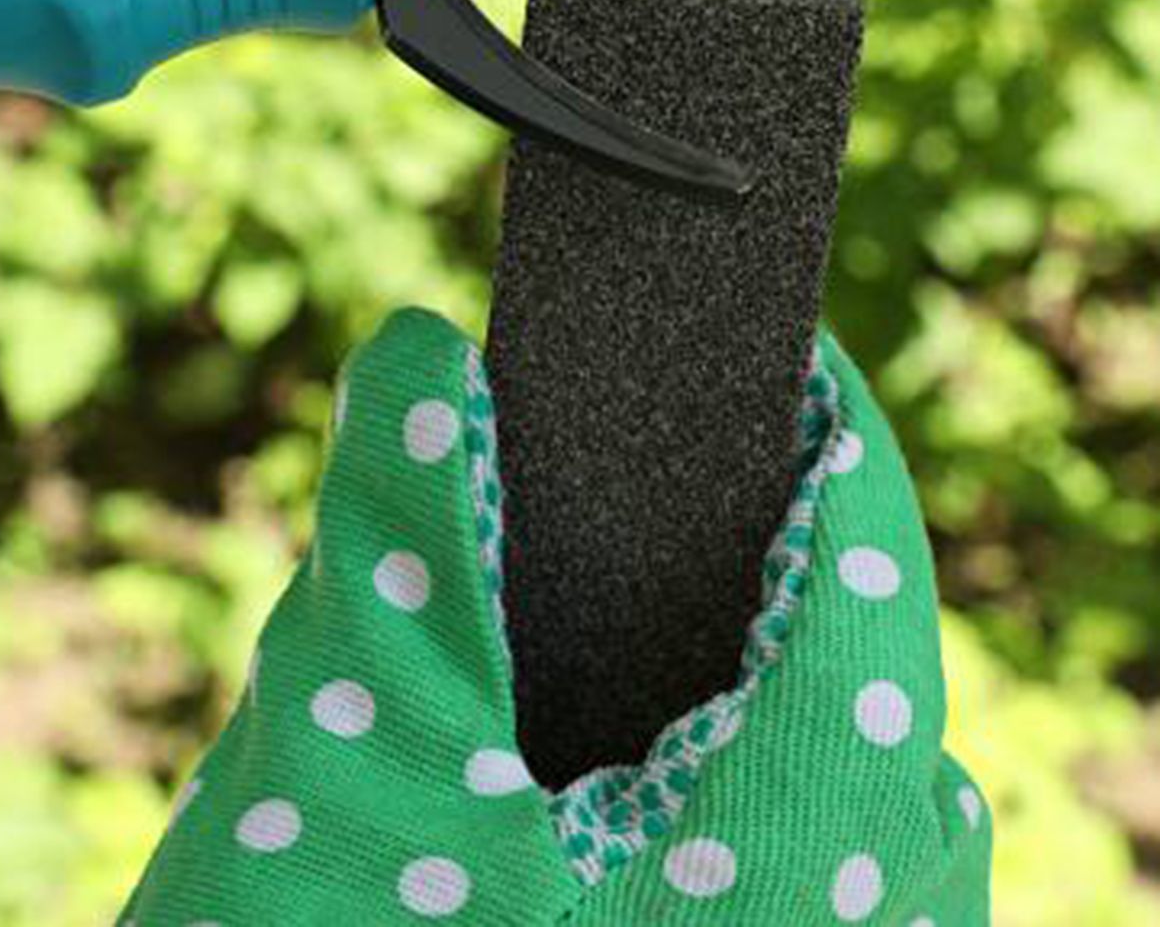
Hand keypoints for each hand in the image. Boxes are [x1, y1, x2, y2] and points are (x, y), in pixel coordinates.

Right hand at [120, 310, 987, 923]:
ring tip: (634, 617)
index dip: (822, 436)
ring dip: (762, 674)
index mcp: (803, 844)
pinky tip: (625, 771)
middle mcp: (851, 921)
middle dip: (781, 558)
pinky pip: (812, 865)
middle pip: (865, 676)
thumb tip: (425, 349)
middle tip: (661, 482)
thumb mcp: (354, 751)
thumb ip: (398, 529)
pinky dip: (746, 777)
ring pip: (849, 781)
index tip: (768, 352)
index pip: (864, 574)